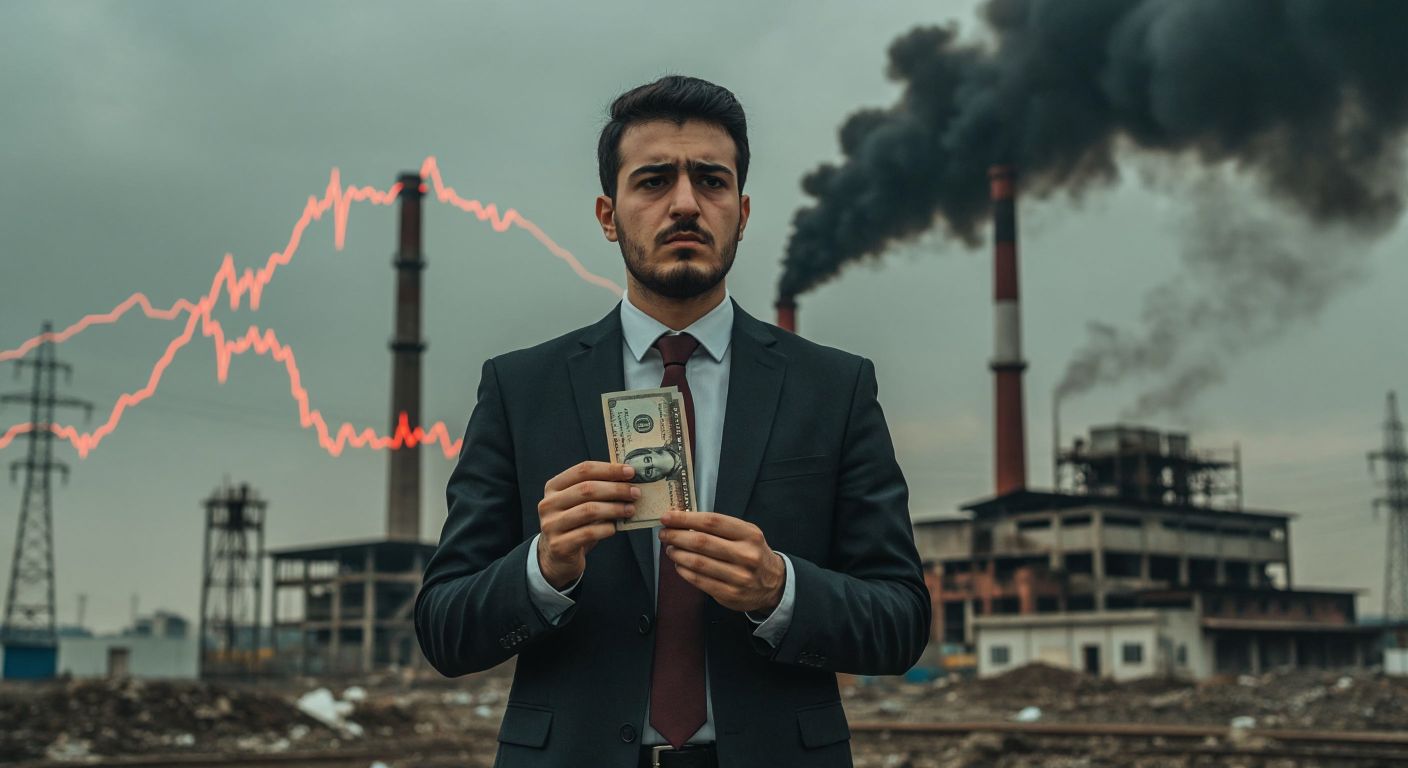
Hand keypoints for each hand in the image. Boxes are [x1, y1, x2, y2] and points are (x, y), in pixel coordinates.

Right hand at [537, 461, 639, 588]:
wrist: (557, 556)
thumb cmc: (574, 525)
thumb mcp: (580, 504)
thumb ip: (598, 490)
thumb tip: (628, 480)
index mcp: (554, 487)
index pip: (583, 470)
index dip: (609, 469)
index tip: (630, 472)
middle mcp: (548, 504)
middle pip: (587, 489)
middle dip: (616, 489)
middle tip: (634, 493)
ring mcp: (551, 525)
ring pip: (589, 510)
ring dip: (614, 508)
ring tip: (630, 509)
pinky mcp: (559, 545)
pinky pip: (588, 533)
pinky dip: (606, 528)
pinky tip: (614, 528)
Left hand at [658, 510, 785, 613]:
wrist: (774, 584)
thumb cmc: (753, 553)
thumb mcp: (746, 534)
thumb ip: (720, 528)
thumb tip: (683, 521)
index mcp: (749, 534)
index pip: (712, 522)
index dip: (686, 519)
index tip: (668, 517)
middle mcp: (746, 555)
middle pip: (702, 542)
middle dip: (677, 536)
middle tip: (664, 534)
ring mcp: (739, 576)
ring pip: (698, 563)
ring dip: (678, 554)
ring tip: (670, 549)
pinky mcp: (730, 594)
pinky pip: (700, 581)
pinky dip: (684, 571)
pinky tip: (679, 565)